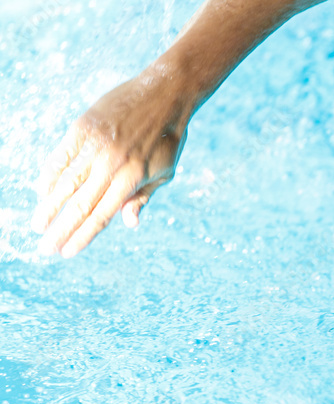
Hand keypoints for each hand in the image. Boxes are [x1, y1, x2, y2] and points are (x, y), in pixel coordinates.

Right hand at [31, 70, 190, 257]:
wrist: (164, 95)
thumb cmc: (168, 140)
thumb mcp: (165, 172)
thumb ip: (143, 197)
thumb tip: (128, 224)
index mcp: (133, 179)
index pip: (102, 216)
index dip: (83, 236)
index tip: (66, 252)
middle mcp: (111, 164)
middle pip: (80, 204)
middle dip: (60, 229)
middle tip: (44, 248)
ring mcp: (95, 145)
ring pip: (65, 182)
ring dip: (49, 206)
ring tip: (38, 225)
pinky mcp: (83, 127)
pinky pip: (60, 156)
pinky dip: (49, 175)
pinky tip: (42, 192)